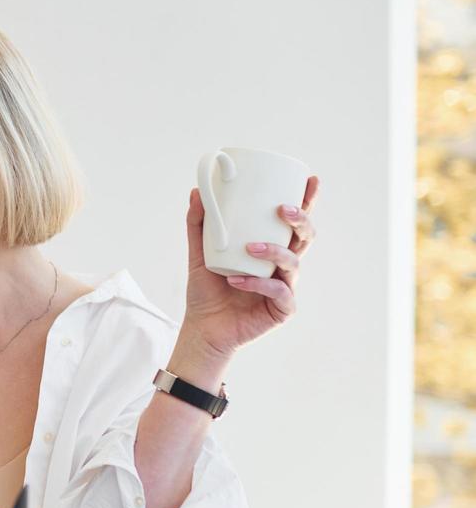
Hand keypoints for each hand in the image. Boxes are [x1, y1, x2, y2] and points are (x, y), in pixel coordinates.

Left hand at [182, 175, 320, 358]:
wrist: (202, 327)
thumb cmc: (206, 291)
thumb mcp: (199, 254)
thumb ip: (199, 225)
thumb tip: (196, 191)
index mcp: (271, 249)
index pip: (293, 222)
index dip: (307, 202)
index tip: (310, 180)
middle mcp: (282, 266)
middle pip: (305, 238)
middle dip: (300, 221)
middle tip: (282, 210)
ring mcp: (285, 287)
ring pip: (293, 263)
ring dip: (274, 251)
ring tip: (249, 248)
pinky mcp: (282, 309)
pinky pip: (278, 292)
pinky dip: (257, 284)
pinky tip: (237, 280)